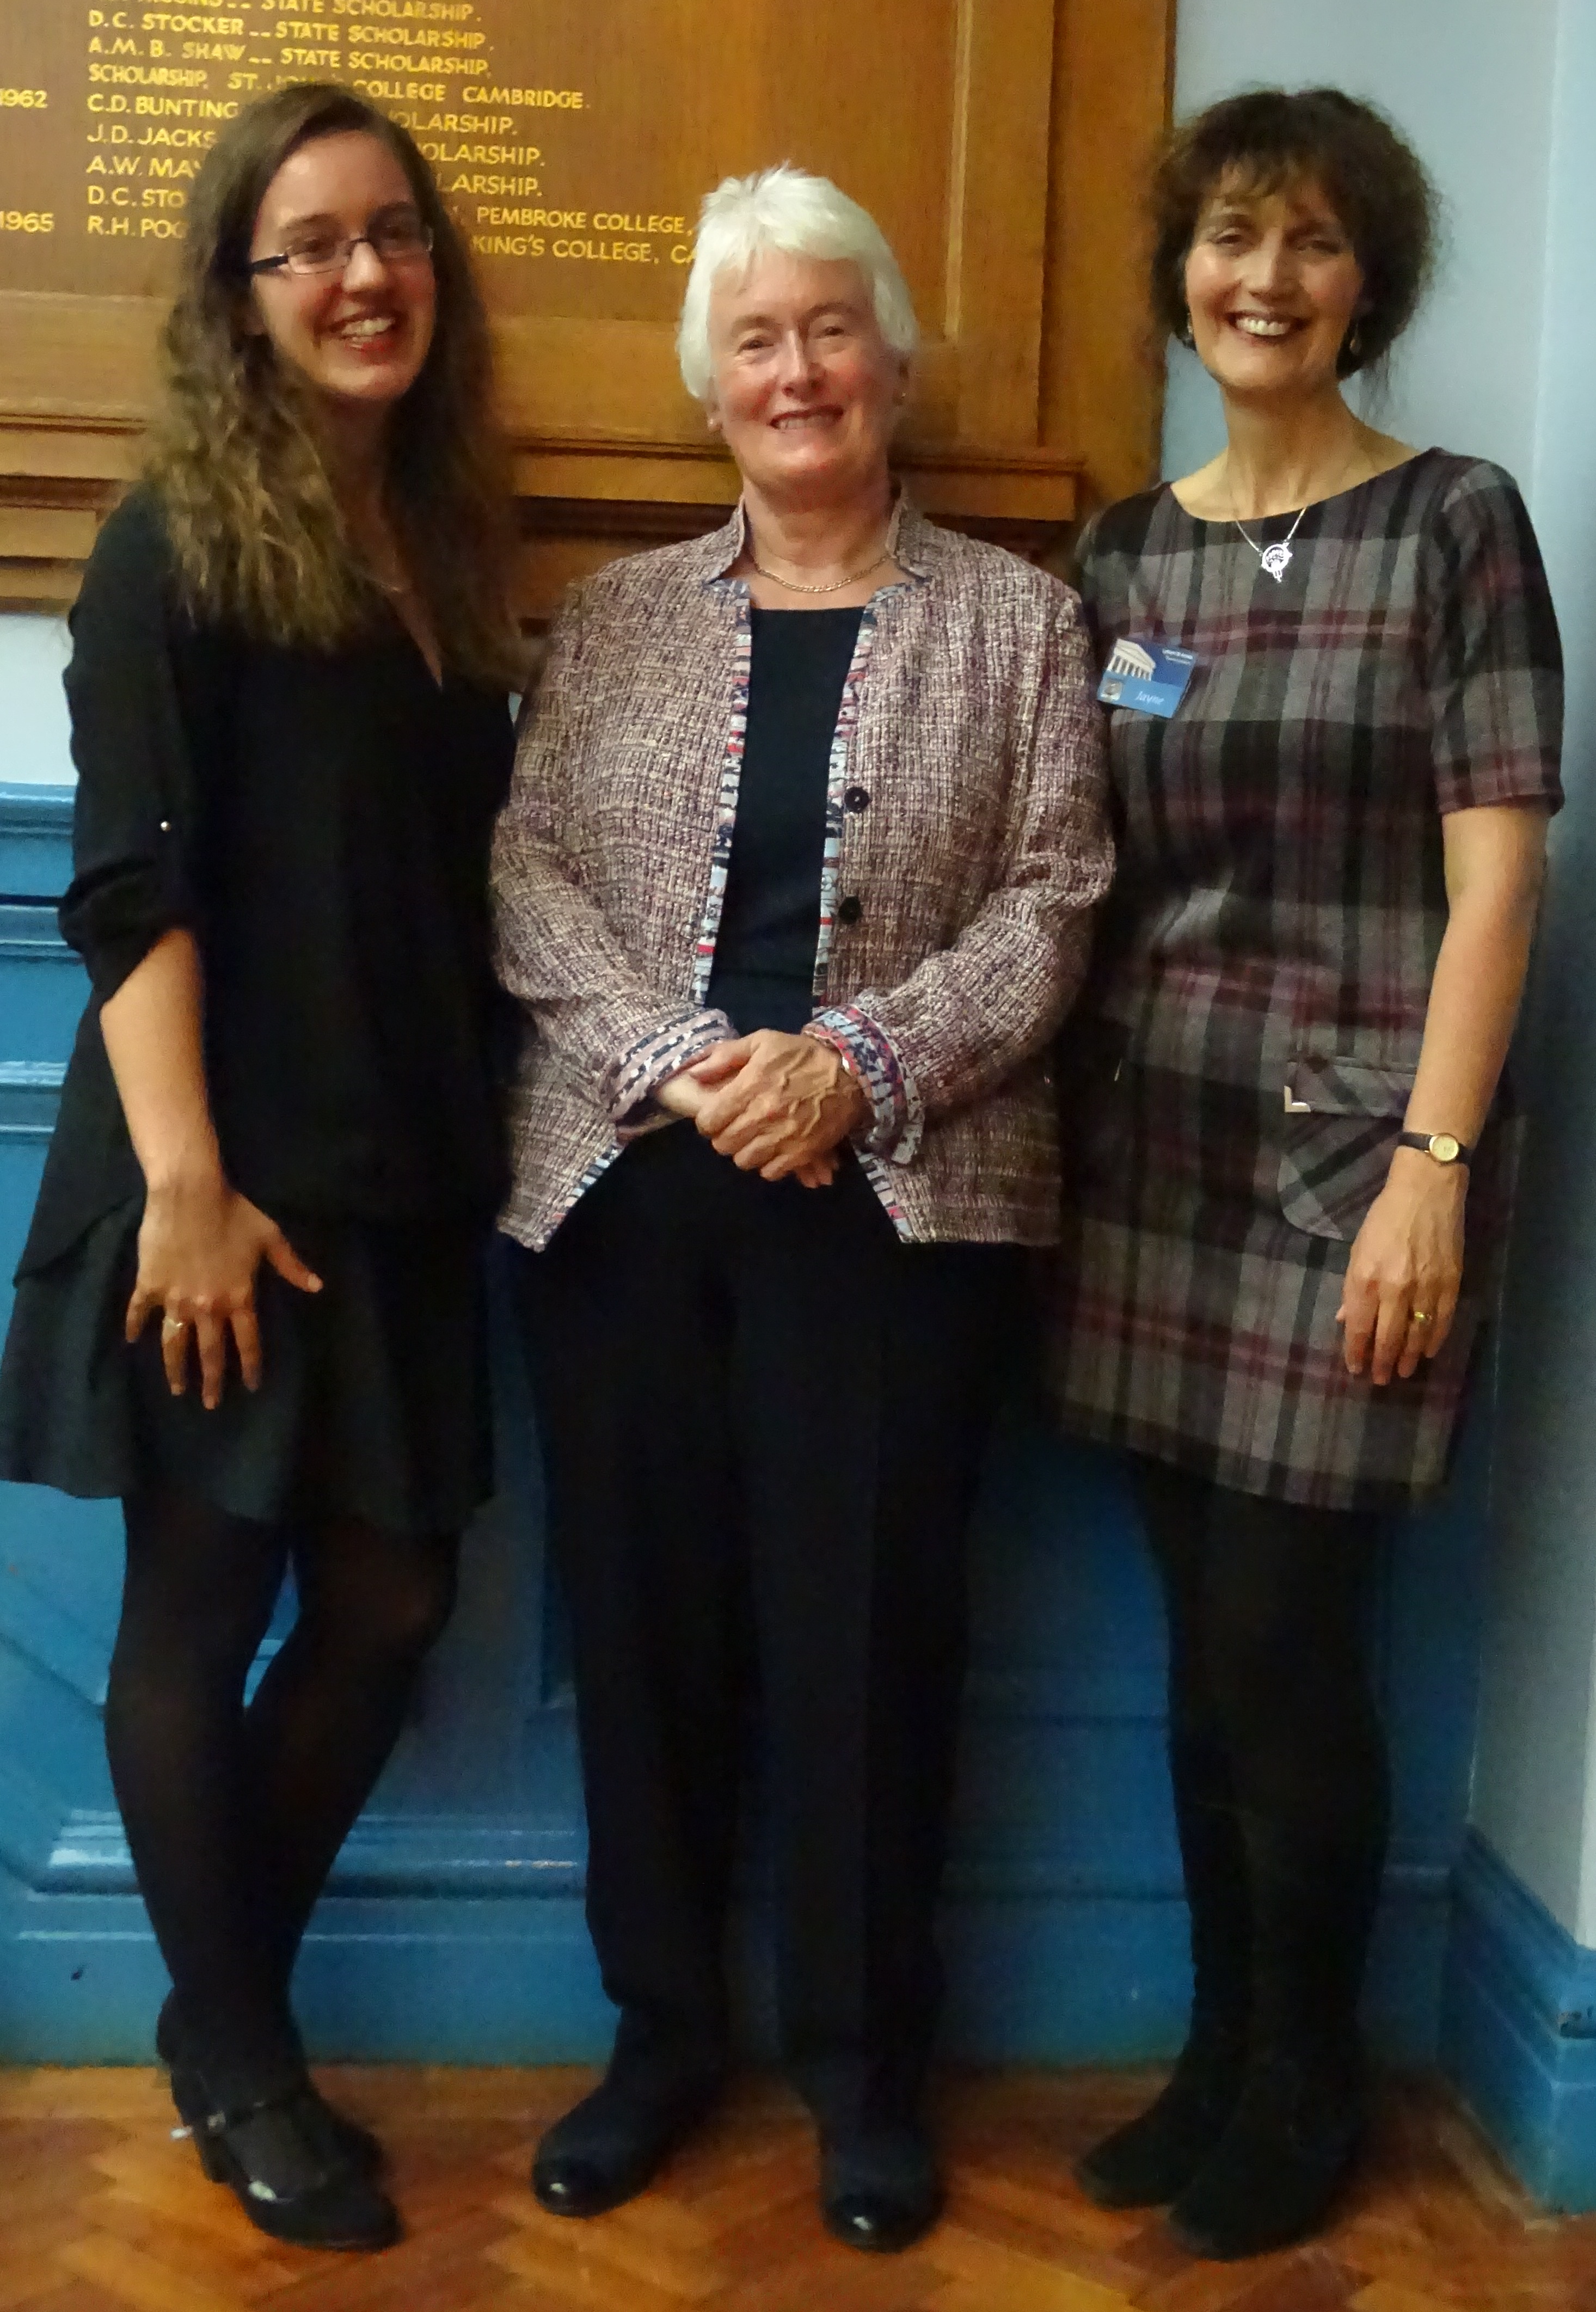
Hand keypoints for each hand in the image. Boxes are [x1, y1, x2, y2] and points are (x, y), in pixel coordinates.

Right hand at [125, 1173, 321, 1408]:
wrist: (190, 1194)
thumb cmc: (234, 1212)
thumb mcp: (270, 1238)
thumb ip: (292, 1266)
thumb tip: (318, 1286)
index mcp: (239, 1297)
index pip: (248, 1341)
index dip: (250, 1366)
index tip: (250, 1386)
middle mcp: (208, 1306)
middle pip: (211, 1352)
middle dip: (212, 1381)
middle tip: (210, 1404)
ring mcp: (176, 1298)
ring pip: (175, 1343)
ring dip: (176, 1369)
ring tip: (177, 1389)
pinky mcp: (150, 1286)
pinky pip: (139, 1312)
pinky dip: (134, 1327)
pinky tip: (131, 1341)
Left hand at [656, 1054, 838, 1186]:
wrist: (850, 1071)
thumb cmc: (802, 1055)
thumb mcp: (762, 1042)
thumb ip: (725, 1056)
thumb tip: (694, 1074)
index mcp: (749, 1088)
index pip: (708, 1122)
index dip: (708, 1121)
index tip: (717, 1116)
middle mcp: (762, 1116)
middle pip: (724, 1145)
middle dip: (726, 1137)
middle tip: (736, 1127)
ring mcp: (783, 1137)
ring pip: (744, 1161)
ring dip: (746, 1151)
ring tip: (755, 1139)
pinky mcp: (802, 1152)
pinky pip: (771, 1172)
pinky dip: (769, 1164)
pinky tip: (774, 1149)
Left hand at [1336, 1148, 1465, 1384]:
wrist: (1427, 1189)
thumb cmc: (1385, 1217)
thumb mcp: (1358, 1249)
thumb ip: (1352, 1288)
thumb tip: (1345, 1319)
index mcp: (1366, 1278)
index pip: (1359, 1327)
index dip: (1356, 1352)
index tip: (1355, 1368)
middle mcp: (1394, 1288)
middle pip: (1387, 1338)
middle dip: (1382, 1363)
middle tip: (1381, 1380)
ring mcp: (1425, 1287)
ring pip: (1416, 1335)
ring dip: (1408, 1357)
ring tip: (1402, 1372)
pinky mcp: (1450, 1282)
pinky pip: (1442, 1321)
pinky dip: (1434, 1340)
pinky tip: (1427, 1352)